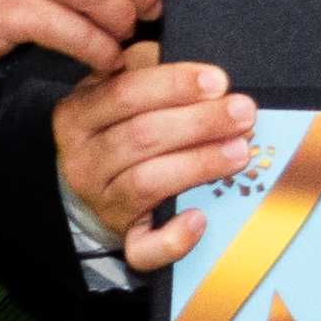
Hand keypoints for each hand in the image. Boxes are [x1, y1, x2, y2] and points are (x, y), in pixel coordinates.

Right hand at [58, 44, 258, 272]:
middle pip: (142, 138)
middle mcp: (84, 162)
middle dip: (199, 122)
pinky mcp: (124, 239)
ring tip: (239, 149)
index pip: (125, 94)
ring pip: (148, 184)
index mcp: (78, 117)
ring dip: (199, 164)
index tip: (218, 80)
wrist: (85, 190)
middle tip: (242, 111)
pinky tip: (199, 217)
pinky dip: (174, 238)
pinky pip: (145, 248)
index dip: (174, 85)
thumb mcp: (114, 93)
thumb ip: (146, 72)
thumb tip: (198, 71)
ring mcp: (102, 203)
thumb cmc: (113, 131)